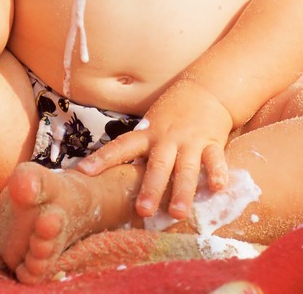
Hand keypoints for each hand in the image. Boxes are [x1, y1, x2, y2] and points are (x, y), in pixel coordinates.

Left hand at [76, 78, 233, 220]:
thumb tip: (109, 176)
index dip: (103, 158)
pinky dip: (218, 173)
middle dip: (151, 188)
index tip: (84, 172)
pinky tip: (217, 188)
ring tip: (178, 213)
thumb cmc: (172, 115)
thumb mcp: (151, 125)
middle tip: (143, 211)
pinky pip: (215, 159)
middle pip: (158, 165)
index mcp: (148, 134)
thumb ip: (139, 149)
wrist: (207, 90)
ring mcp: (191, 141)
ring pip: (187, 168)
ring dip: (183, 191)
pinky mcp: (212, 142)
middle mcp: (168, 139)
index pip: (121, 146)